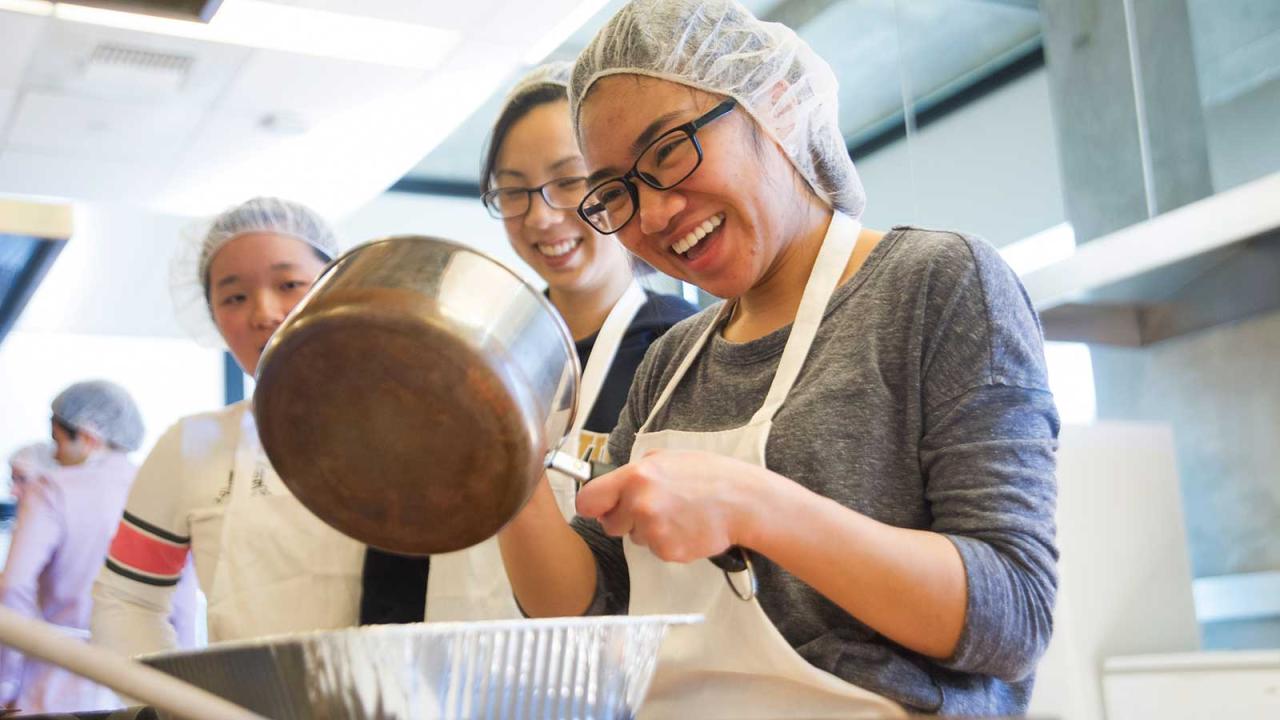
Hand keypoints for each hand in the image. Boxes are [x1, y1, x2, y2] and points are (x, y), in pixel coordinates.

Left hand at [575, 449, 763, 562]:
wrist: (744, 502)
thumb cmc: (710, 476)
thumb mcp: (669, 458)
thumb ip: (637, 471)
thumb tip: (614, 485)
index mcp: (636, 477)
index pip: (588, 500)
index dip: (593, 506)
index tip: (599, 508)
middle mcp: (639, 504)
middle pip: (610, 524)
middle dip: (625, 520)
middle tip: (653, 510)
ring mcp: (653, 531)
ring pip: (636, 538)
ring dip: (650, 530)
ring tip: (679, 515)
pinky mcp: (667, 551)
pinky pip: (657, 550)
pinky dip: (669, 543)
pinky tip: (688, 528)